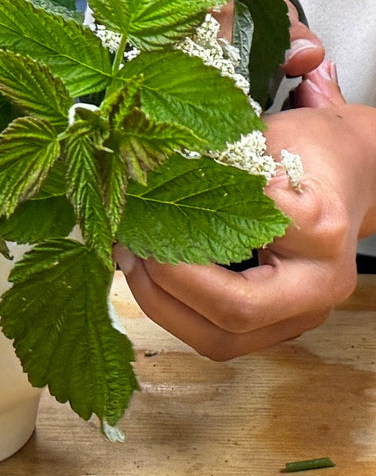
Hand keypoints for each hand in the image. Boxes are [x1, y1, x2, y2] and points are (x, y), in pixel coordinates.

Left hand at [116, 61, 375, 358]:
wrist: (348, 175)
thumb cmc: (306, 151)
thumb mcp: (269, 136)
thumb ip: (221, 156)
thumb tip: (148, 165)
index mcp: (321, 230)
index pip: (250, 236)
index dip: (196, 221)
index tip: (155, 194)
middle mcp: (319, 285)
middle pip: (235, 310)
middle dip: (168, 280)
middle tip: (129, 243)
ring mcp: (299, 316)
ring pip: (220, 339)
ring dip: (159, 302)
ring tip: (128, 258)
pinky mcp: (275, 326)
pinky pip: (215, 335)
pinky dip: (171, 308)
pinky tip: (145, 273)